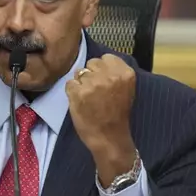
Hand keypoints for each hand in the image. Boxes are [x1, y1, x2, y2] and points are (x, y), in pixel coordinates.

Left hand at [65, 54, 136, 186]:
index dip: (102, 68)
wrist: (109, 138)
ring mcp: (92, 83)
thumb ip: (115, 74)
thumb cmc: (117, 115)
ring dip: (81, 83)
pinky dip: (72, 92)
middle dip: (91, 74)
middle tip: (95, 90)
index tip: (103, 80)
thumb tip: (100, 63)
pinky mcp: (78, 93)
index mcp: (125, 73)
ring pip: (79, 73)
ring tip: (88, 98)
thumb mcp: (125, 89)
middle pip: (91, 63)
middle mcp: (109, 75)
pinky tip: (80, 102)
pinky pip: (69, 84)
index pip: (107, 58)